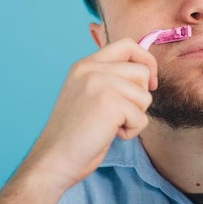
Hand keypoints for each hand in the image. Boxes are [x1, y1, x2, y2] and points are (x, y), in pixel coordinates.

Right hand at [22, 38, 157, 191]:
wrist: (54, 159)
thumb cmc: (75, 133)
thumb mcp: (88, 93)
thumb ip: (109, 78)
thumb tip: (147, 74)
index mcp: (85, 64)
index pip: (127, 44)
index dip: (145, 61)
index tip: (149, 83)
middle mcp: (91, 68)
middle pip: (142, 71)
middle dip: (140, 97)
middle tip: (119, 113)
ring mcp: (100, 83)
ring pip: (145, 96)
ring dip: (134, 117)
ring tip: (110, 125)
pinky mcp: (110, 103)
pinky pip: (141, 118)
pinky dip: (130, 132)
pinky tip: (109, 135)